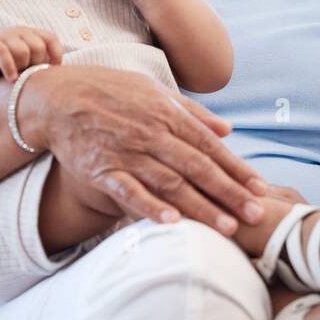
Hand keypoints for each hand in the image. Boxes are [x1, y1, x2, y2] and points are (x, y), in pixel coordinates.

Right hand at [0, 26, 62, 82]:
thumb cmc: (9, 65)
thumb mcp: (27, 62)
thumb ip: (41, 63)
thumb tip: (60, 76)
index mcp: (31, 34)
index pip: (50, 38)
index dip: (56, 53)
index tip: (53, 68)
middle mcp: (18, 32)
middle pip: (37, 46)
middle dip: (36, 63)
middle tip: (27, 74)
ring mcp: (3, 36)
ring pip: (22, 51)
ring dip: (21, 67)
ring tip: (17, 76)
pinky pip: (3, 54)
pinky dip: (9, 68)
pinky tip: (11, 79)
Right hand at [19, 64, 269, 234]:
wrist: (58, 96)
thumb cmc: (112, 93)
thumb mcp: (155, 92)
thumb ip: (192, 113)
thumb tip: (227, 130)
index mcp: (168, 115)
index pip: (210, 147)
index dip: (237, 169)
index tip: (261, 189)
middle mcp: (152, 134)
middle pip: (198, 168)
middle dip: (229, 193)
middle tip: (256, 215)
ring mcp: (127, 153)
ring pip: (171, 184)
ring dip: (200, 207)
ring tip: (226, 227)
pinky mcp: (101, 169)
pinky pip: (129, 192)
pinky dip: (150, 207)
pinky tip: (172, 223)